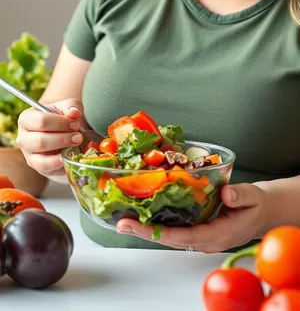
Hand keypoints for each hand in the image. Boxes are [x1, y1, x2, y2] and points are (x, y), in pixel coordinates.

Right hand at [17, 99, 83, 176]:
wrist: (59, 133)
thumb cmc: (60, 118)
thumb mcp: (66, 108)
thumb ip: (71, 106)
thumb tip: (74, 112)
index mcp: (26, 118)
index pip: (41, 121)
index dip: (61, 123)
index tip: (76, 124)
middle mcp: (23, 136)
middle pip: (41, 140)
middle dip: (63, 138)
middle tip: (79, 136)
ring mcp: (27, 153)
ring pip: (41, 155)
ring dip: (62, 149)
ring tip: (76, 143)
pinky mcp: (35, 165)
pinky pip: (44, 166)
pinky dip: (58, 162)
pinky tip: (68, 155)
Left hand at [117, 183, 268, 251]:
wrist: (261, 212)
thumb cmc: (257, 205)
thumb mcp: (253, 197)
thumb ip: (240, 195)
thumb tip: (225, 194)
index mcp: (218, 235)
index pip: (186, 237)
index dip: (163, 233)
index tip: (143, 227)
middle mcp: (205, 240)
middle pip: (170, 239)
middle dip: (145, 232)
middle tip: (121, 224)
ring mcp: (199, 236)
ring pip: (169, 236)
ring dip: (146, 229)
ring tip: (124, 220)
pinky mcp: (196, 229)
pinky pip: (174, 229)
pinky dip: (156, 223)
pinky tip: (142, 215)